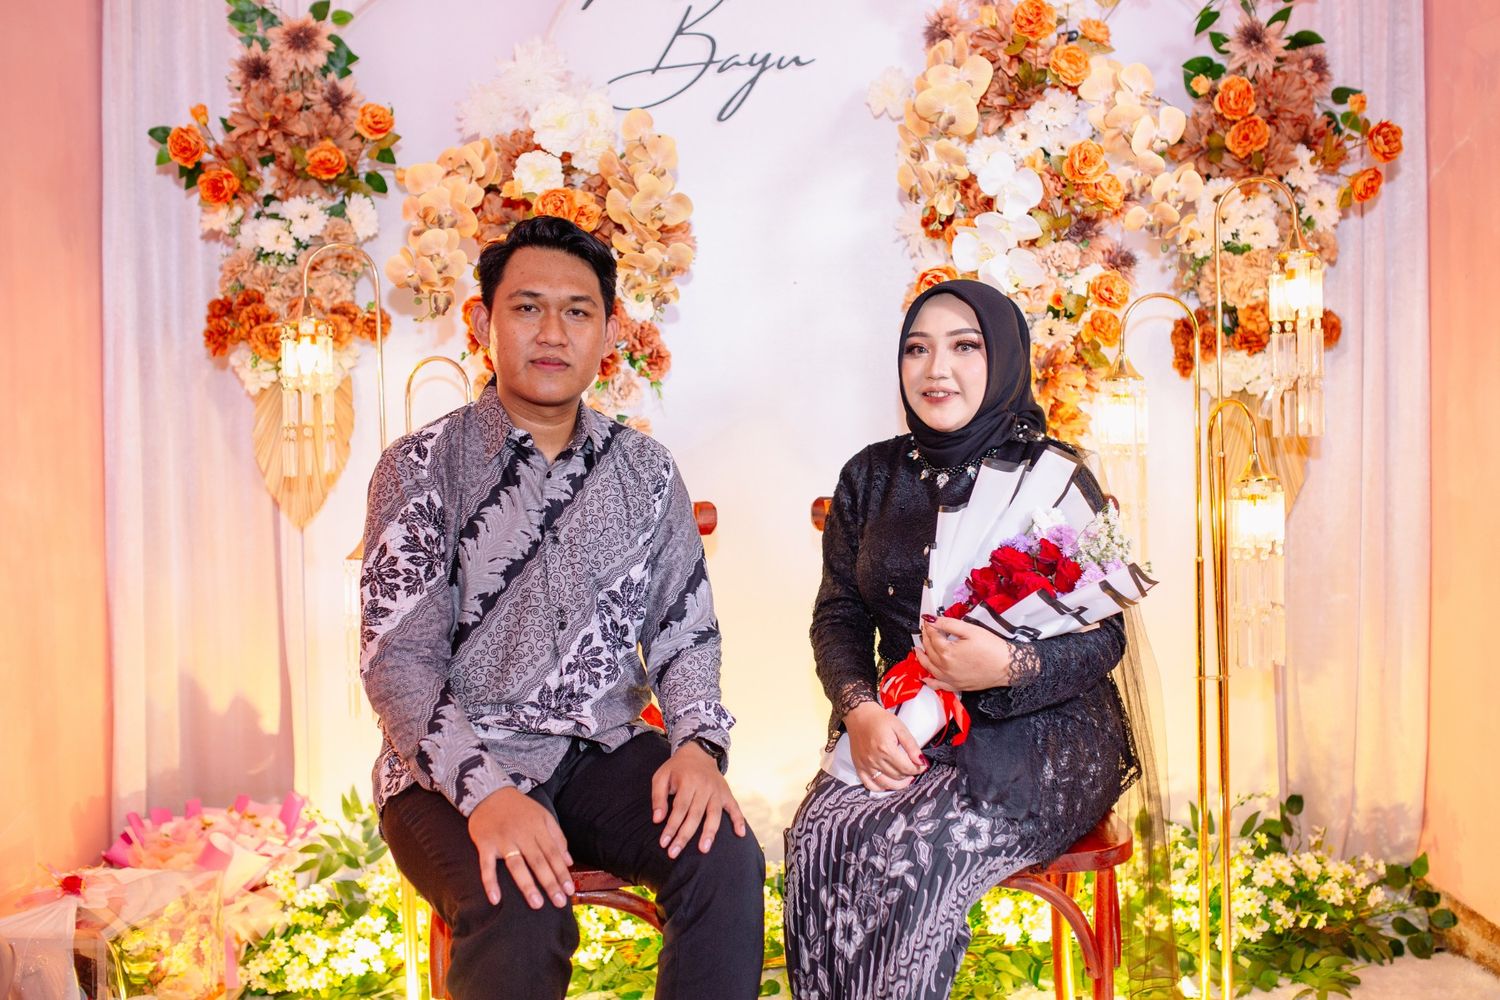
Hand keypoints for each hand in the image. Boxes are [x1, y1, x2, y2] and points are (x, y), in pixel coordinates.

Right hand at [468, 787, 574, 910]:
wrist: (488, 791)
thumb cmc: (519, 808)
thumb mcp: (543, 816)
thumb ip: (557, 837)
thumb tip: (569, 862)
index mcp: (538, 827)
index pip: (553, 853)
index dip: (562, 873)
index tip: (570, 891)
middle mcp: (521, 834)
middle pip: (538, 862)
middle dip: (550, 883)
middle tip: (559, 903)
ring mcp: (502, 840)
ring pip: (517, 865)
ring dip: (527, 886)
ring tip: (537, 904)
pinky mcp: (484, 844)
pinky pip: (487, 866)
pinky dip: (490, 883)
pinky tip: (496, 900)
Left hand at [651, 741, 747, 858]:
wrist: (698, 752)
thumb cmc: (677, 768)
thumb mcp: (661, 776)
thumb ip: (658, 797)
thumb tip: (657, 819)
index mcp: (688, 781)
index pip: (679, 808)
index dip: (671, 826)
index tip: (664, 842)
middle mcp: (704, 787)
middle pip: (695, 815)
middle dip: (684, 835)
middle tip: (674, 853)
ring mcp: (717, 791)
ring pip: (714, 814)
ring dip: (709, 832)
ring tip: (704, 849)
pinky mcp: (726, 793)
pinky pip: (735, 808)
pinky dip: (739, 820)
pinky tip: (740, 834)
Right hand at [843, 701, 924, 792]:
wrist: (859, 715)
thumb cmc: (879, 720)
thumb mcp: (900, 728)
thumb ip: (911, 746)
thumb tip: (921, 761)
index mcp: (886, 748)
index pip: (907, 768)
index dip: (918, 768)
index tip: (922, 765)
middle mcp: (875, 759)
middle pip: (898, 776)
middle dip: (909, 774)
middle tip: (913, 768)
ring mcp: (866, 765)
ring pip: (886, 784)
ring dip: (898, 784)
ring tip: (904, 777)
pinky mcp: (859, 767)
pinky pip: (870, 785)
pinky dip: (881, 787)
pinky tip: (888, 782)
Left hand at [917, 615, 1015, 692]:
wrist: (1008, 666)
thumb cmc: (992, 648)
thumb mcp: (970, 630)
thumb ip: (949, 624)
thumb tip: (932, 620)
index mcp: (947, 652)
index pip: (933, 636)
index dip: (930, 626)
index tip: (928, 621)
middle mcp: (945, 667)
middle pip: (929, 650)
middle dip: (925, 638)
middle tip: (925, 630)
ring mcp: (950, 678)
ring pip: (929, 667)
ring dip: (922, 657)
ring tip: (918, 650)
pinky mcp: (957, 686)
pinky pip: (938, 685)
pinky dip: (930, 682)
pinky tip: (925, 679)